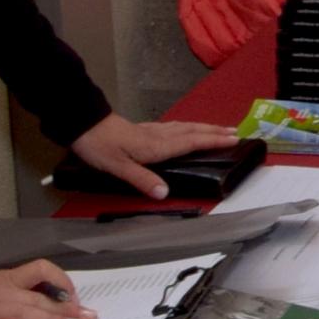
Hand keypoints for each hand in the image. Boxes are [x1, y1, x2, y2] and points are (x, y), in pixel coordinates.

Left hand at [64, 111, 243, 198]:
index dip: (212, 141)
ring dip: (203, 128)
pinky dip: (187, 127)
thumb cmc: (99, 146)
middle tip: (235, 132)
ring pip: (184, 127)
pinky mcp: (143, 129)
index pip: (191, 142)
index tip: (234, 139)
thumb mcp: (117, 167)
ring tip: (218, 129)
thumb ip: (142, 179)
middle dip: (214, 132)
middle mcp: (158, 136)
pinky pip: (174, 127)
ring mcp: (151, 130)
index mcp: (156, 146)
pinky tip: (185, 128)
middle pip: (192, 132)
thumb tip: (164, 194)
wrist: (83, 124)